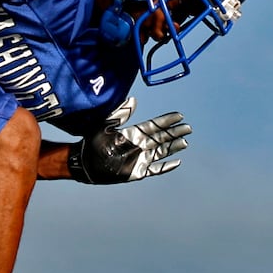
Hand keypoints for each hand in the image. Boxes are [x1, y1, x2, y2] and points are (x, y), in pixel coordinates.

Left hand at [66, 97, 190, 184]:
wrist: (84, 162)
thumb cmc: (92, 142)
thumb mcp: (105, 125)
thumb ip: (119, 114)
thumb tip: (133, 101)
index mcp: (132, 133)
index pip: (153, 126)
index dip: (166, 121)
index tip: (179, 115)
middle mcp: (138, 145)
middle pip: (161, 138)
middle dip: (174, 133)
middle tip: (188, 128)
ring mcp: (138, 158)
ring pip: (161, 152)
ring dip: (173, 147)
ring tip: (185, 142)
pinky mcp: (137, 171)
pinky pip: (155, 170)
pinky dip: (165, 167)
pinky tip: (176, 162)